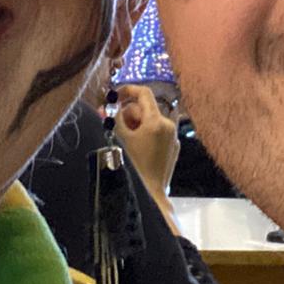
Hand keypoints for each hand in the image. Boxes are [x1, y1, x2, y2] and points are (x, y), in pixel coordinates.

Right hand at [115, 84, 179, 200]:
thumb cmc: (134, 167)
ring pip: (151, 120)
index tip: (116, 96)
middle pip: (145, 108)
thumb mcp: (120, 139)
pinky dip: (146, 134)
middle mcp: (168, 125)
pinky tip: (139, 149)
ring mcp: (173, 136)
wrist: (151, 193)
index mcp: (156, 121)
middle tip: (117, 126)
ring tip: (128, 141)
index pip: (144, 93)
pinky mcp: (173, 146)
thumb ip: (114, 119)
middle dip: (129, 113)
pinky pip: (158, 132)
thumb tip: (109, 106)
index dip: (128, 90)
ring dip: (137, 125)